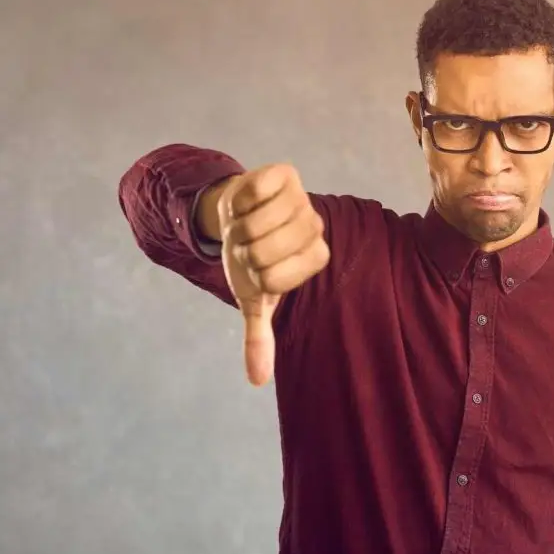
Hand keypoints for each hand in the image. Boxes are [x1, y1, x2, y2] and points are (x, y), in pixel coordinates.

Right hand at [215, 164, 329, 385]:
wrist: (239, 212)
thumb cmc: (250, 257)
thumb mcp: (253, 296)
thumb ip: (259, 336)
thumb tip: (257, 379)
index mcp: (315, 257)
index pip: (275, 280)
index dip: (254, 276)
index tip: (257, 268)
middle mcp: (314, 226)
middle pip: (263, 252)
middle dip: (242, 251)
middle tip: (245, 245)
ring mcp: (302, 198)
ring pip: (255, 222)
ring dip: (237, 226)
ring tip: (244, 224)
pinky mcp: (284, 174)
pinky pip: (254, 191)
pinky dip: (238, 201)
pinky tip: (245, 204)